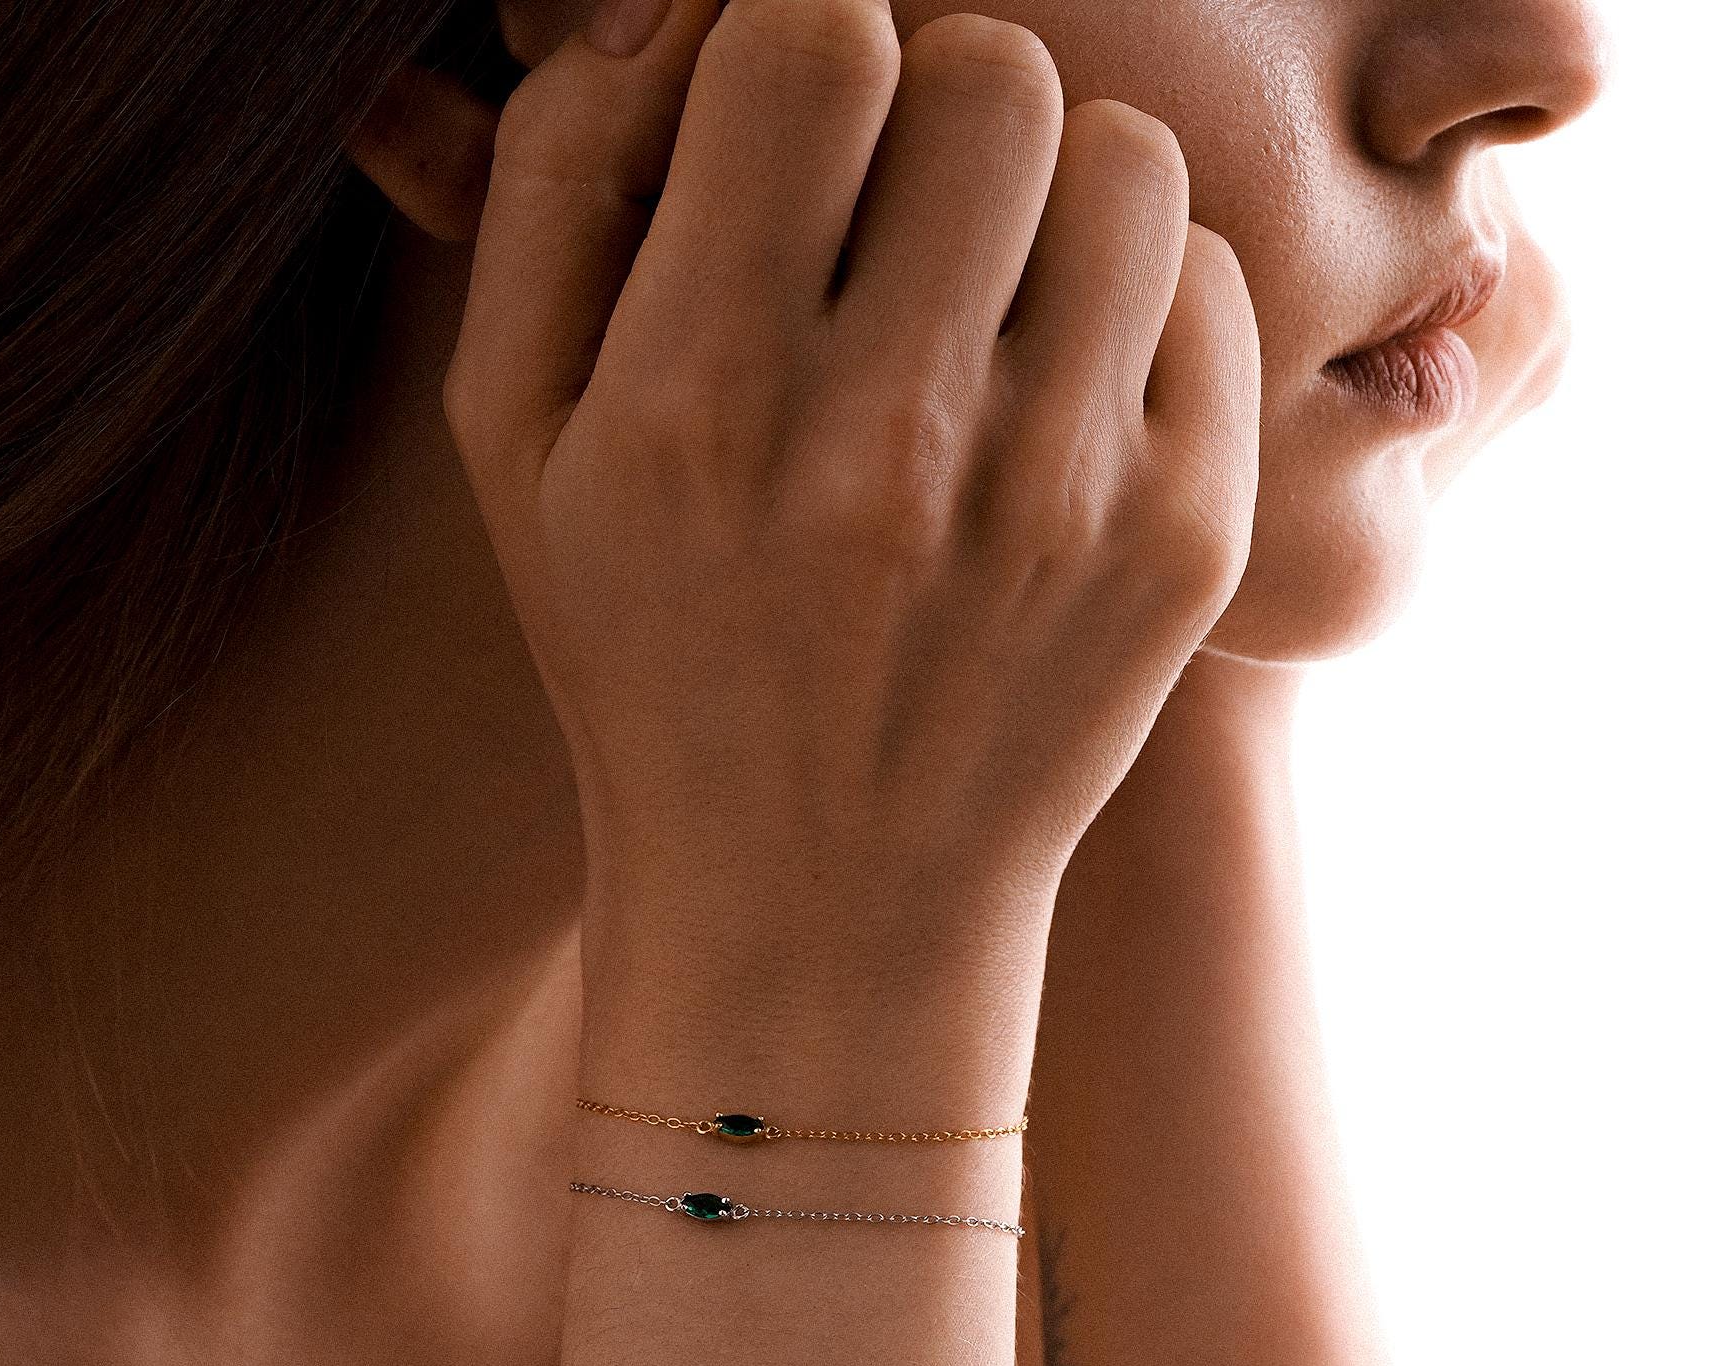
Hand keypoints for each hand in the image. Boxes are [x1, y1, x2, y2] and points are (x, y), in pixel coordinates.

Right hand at [446, 0, 1259, 949]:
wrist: (818, 911)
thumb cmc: (651, 660)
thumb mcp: (516, 453)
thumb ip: (559, 193)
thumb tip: (674, 15)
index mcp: (699, 408)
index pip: (811, 38)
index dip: (802, 41)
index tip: (795, 123)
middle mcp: (890, 450)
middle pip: (991, 71)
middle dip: (934, 107)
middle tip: (896, 221)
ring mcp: (1060, 503)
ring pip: (1128, 162)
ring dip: (1051, 196)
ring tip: (984, 307)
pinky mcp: (1182, 547)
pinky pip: (1213, 291)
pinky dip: (1139, 306)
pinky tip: (1057, 404)